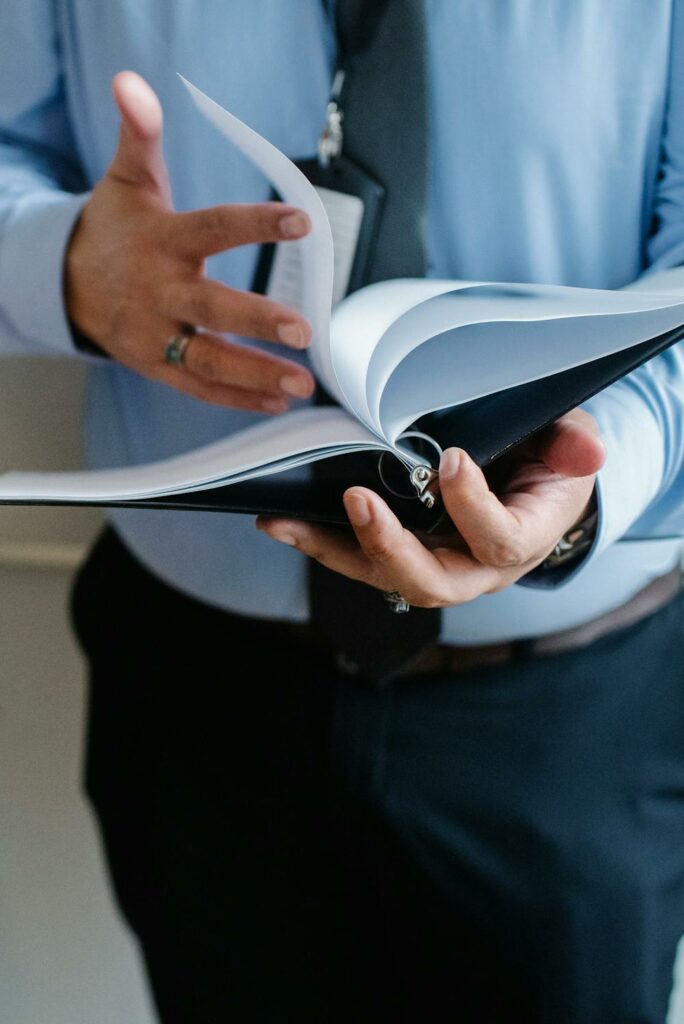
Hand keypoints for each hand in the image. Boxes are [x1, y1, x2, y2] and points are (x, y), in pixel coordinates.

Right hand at [65, 71, 314, 411]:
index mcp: (161, 241)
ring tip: (302, 383)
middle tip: (303, 331)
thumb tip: (132, 82)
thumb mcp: (128, 180)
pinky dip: (237, 397)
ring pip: (209, 358)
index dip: (257, 224)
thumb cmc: (115, 229)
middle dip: (257, 320)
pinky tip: (277, 400)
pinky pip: (200, 386)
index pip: (214, 227)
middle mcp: (159, 291)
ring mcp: (157, 334)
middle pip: (211, 307)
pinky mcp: (158, 365)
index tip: (303, 220)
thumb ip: (140, 134)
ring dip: (256, 373)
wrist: (68, 284)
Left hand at [257, 409, 605, 606]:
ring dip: (334, 550)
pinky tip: (280, 522)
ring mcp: (437, 565)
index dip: (472, 507)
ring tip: (284, 522)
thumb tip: (589, 449)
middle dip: (390, 546)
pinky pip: (361, 560)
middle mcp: (476, 568)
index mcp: (523, 539)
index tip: (450, 459)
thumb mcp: (568, 441)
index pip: (498, 540)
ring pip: (384, 577)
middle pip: (431, 582)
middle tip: (357, 500)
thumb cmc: (548, 460)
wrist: (532, 485)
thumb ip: (572, 444)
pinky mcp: (404, 554)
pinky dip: (321, 542)